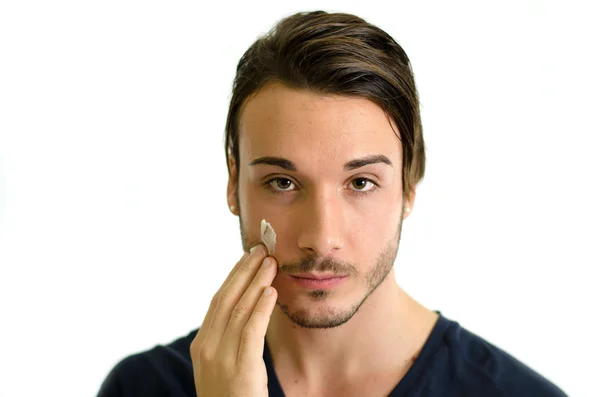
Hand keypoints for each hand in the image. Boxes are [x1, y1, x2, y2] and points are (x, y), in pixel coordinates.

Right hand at [190, 244, 278, 396]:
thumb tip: (247, 309)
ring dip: (256, 283)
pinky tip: (270, 292)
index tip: (248, 257)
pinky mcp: (240, 369)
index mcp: (202, 344)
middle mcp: (208, 347)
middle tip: (261, 249)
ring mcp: (221, 358)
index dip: (234, 276)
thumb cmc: (230, 396)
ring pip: (239, 310)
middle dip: (244, 271)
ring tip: (271, 263)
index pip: (218, 301)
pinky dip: (260, 308)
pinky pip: (251, 331)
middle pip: (226, 299)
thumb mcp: (221, 365)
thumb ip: (229, 339)